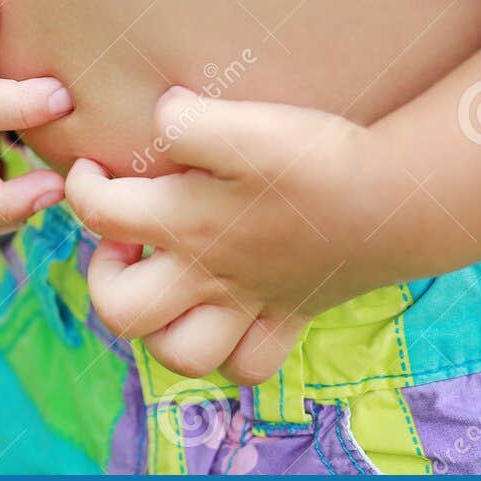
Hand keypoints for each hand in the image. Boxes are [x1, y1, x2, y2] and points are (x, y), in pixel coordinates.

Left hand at [67, 86, 431, 383]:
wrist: (400, 198)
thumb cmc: (318, 159)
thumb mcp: (247, 124)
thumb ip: (188, 120)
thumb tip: (159, 113)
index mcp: (189, 221)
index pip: (99, 214)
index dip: (80, 187)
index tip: (92, 166)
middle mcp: (211, 274)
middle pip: (122, 313)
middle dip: (105, 279)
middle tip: (126, 239)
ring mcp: (252, 303)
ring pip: (181, 356)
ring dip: (160, 329)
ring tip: (167, 282)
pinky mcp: (292, 314)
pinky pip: (250, 367)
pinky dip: (229, 355)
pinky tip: (225, 316)